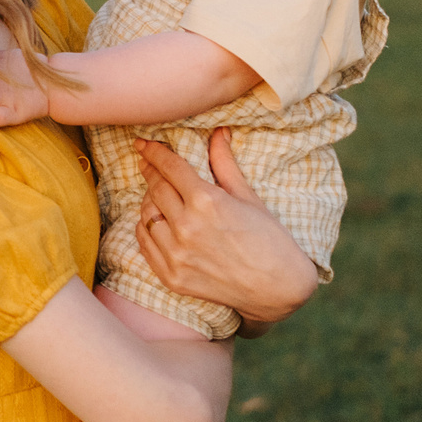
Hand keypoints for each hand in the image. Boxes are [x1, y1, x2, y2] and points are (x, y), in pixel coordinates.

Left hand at [132, 130, 318, 329]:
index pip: (170, 168)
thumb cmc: (270, 240)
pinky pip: (145, 243)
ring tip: (156, 193)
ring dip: (148, 200)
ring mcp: (176, 254)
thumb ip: (225, 164)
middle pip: (155, 189)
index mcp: (206, 202)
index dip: (154, 152)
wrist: (277, 289)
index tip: (144, 144)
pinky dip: (146, 227)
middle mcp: (186, 227)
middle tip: (147, 162)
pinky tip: (155, 220)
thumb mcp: (249, 197)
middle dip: (150, 171)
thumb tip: (219, 132)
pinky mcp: (171, 276)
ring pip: (146, 215)